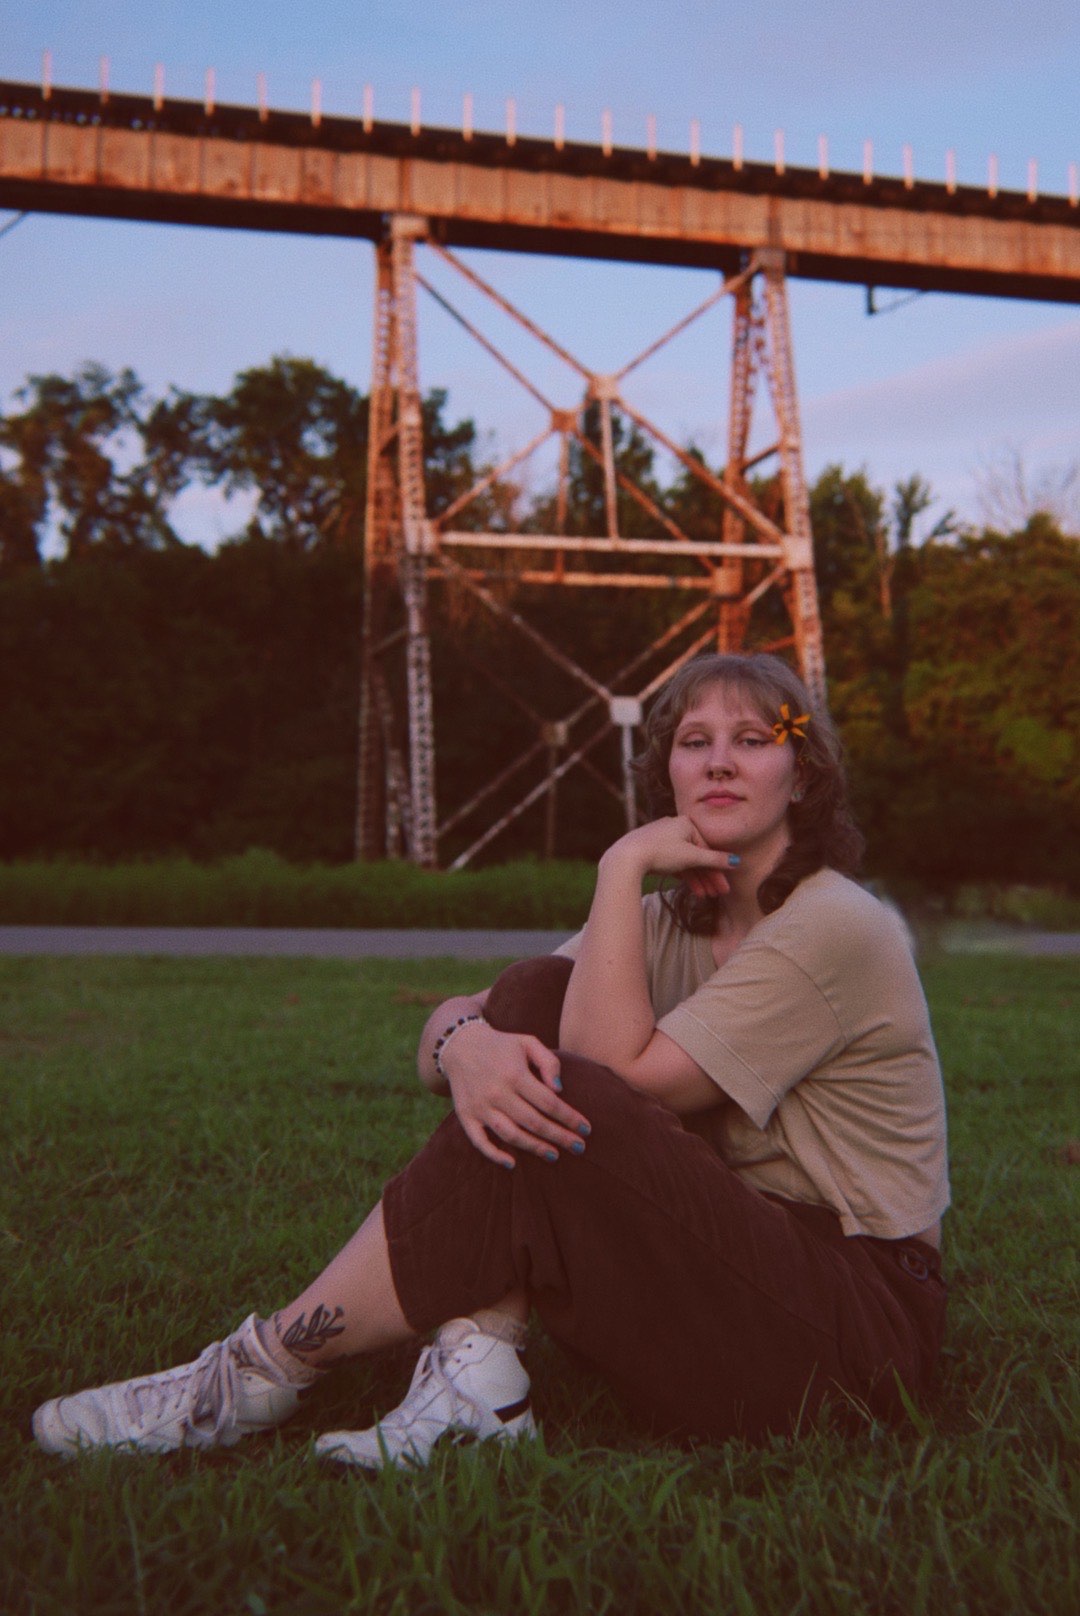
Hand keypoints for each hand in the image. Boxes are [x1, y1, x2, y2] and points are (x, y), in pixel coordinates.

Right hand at [441, 1020, 590, 1169]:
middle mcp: (497, 1092)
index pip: (549, 1102)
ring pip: (511, 1134)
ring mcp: (480, 1107)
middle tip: (579, 1148)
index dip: (570, 1118)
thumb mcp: (527, 1043)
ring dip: (534, 1148)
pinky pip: (479, 1141)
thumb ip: (549, 1062)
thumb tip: (560, 1090)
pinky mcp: (466, 1116)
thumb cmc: (501, 1045)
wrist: (459, 1045)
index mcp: (515, 1074)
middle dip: (560, 1137)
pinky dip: (494, 1155)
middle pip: (534, 1122)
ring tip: (554, 1155)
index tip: (586, 1129)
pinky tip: (512, 1163)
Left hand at [604, 816, 735, 894]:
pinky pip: (673, 863)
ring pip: (685, 861)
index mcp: (685, 823)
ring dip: (696, 879)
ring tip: (704, 895)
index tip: (724, 887)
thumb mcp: (691, 857)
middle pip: (697, 856)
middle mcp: (674, 827)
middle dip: (708, 877)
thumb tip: (736, 861)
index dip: (717, 870)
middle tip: (717, 894)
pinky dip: (682, 875)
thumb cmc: (661, 852)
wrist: (627, 857)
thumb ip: (715, 859)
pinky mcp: (651, 850)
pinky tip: (691, 889)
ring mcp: (661, 838)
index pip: (707, 848)